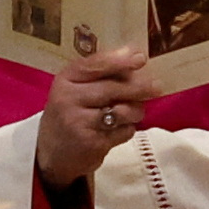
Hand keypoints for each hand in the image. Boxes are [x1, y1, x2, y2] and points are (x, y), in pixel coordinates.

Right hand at [34, 46, 157, 187]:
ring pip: (123, 111)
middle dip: (140, 87)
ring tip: (134, 111)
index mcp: (65, 80)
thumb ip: (101, 73)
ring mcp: (79, 123)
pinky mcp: (93, 144)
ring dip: (136, 110)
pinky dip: (128, 129)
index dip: (120, 61)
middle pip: (113, 88)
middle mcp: (68, 100)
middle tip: (157, 87)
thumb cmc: (71, 113)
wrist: (51, 153)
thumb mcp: (75, 88)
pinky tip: (119, 129)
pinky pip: (124, 131)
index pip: (95, 65)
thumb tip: (136, 55)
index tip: (141, 58)